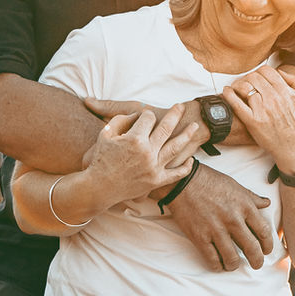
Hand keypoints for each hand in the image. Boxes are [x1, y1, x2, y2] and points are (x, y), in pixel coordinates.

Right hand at [83, 105, 198, 203]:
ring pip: (175, 147)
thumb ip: (120, 120)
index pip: (148, 118)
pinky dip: (185, 167)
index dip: (147, 114)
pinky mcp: (157, 181)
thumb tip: (135, 115)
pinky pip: (176, 173)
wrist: (99, 189)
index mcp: (134, 139)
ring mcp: (154, 167)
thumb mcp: (105, 134)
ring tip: (195, 125)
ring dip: (187, 135)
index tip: (145, 116)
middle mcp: (147, 152)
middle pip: (166, 128)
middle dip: (175, 114)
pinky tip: (191, 158)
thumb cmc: (101, 159)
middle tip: (181, 106)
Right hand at [168, 164, 272, 271]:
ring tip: (233, 262)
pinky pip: (213, 261)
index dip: (268, 245)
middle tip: (256, 263)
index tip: (266, 250)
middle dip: (257, 261)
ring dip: (234, 265)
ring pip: (233, 260)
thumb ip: (251, 197)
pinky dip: (218, 266)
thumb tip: (266, 203)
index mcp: (244, 206)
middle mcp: (232, 219)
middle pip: (252, 250)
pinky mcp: (200, 237)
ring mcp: (216, 230)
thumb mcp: (234, 185)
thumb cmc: (209, 181)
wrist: (183, 181)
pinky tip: (218, 262)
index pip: (264, 232)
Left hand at [223, 67, 294, 170]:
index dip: (259, 72)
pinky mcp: (253, 121)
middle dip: (248, 77)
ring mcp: (263, 110)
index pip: (266, 71)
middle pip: (254, 77)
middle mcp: (274, 99)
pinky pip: (237, 103)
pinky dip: (229, 94)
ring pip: (245, 87)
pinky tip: (227, 91)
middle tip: (246, 83)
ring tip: (237, 88)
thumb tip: (280, 71)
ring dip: (239, 84)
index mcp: (285, 91)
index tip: (257, 78)